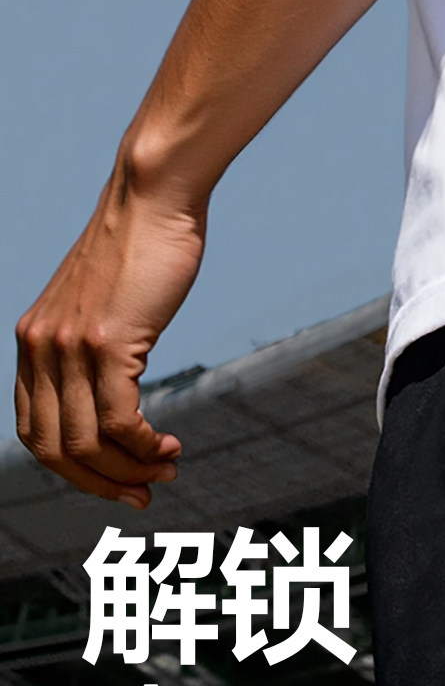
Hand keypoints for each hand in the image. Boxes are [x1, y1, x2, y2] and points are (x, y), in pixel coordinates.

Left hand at [14, 166, 203, 507]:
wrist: (153, 193)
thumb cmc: (140, 243)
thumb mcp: (98, 300)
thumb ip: (90, 342)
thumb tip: (110, 389)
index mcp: (33, 340)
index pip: (34, 433)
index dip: (73, 469)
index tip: (115, 478)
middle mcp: (41, 347)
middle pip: (53, 449)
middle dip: (99, 483)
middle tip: (142, 492)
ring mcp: (71, 346)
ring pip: (86, 443)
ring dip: (129, 470)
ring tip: (167, 467)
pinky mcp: (108, 342)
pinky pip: (120, 421)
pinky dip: (145, 447)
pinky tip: (170, 445)